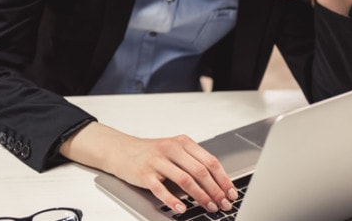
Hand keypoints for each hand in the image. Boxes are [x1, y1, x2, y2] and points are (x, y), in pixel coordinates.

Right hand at [59, 122, 236, 213]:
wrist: (121, 150)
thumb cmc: (150, 152)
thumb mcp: (173, 150)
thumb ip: (192, 161)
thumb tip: (217, 183)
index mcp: (182, 142)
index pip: (210, 161)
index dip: (223, 178)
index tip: (231, 192)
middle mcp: (171, 149)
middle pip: (200, 171)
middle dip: (215, 190)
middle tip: (222, 203)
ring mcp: (157, 161)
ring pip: (185, 180)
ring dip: (200, 196)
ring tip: (208, 206)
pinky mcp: (144, 174)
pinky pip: (162, 189)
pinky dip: (173, 200)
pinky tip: (182, 208)